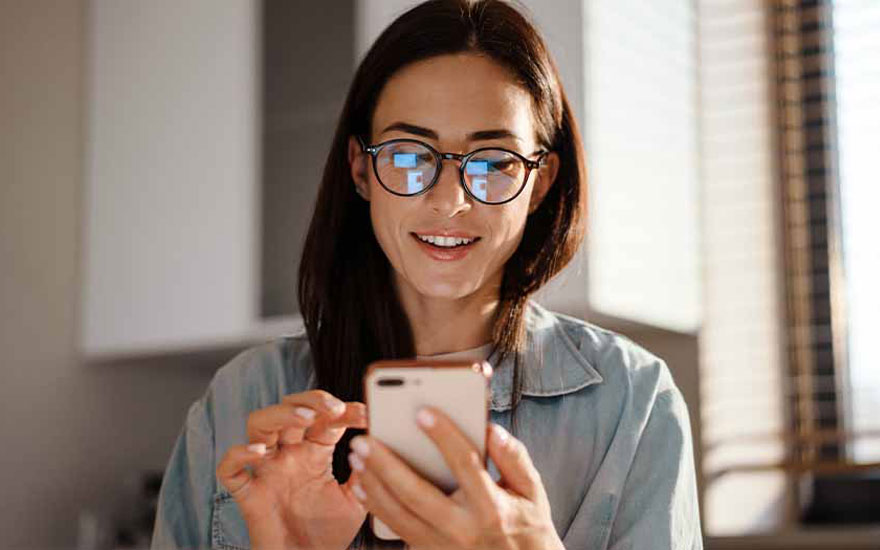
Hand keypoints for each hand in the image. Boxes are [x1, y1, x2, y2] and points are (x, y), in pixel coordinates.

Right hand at [216, 390, 367, 549]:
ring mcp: (266, 471)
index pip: (325, 418)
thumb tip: (379, 444)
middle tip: (335, 406)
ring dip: (280, 414)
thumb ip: (365, 471)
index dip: (344, 410)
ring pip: (259, 424)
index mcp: (314, 452)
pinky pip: (230, 469)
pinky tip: (260, 452)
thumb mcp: (357, 499)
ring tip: (306, 417)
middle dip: (311, 400)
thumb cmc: (328, 534)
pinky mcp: (248, 494)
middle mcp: (288, 455)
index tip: (366, 413)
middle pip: (289, 409)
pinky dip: (238, 454)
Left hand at [347, 408, 564, 549]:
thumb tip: (491, 429)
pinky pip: (396, 528)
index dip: (444, 436)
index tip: (422, 411)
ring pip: (398, 513)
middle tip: (365, 438)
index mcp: (492, 507)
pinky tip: (362, 484)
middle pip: (417, 492)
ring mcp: (443, 544)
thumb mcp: (532, 490)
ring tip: (357, 456)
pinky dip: (376, 506)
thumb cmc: (527, 525)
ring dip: (373, 483)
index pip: (465, 464)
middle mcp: (463, 528)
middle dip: (386, 464)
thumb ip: (514, 457)